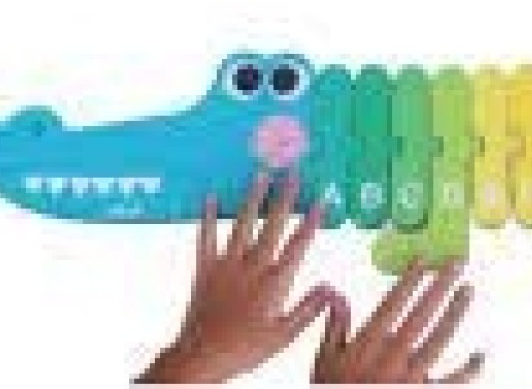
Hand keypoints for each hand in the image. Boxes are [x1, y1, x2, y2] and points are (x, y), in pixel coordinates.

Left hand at [139, 172, 334, 382]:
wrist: (200, 358)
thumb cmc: (244, 350)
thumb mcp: (283, 336)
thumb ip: (308, 310)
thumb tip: (331, 287)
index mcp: (274, 282)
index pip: (297, 245)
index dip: (310, 222)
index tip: (321, 200)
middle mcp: (253, 266)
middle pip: (272, 225)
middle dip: (285, 198)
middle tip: (293, 173)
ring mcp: (227, 264)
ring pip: (243, 224)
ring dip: (253, 198)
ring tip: (262, 175)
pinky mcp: (205, 268)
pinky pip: (206, 238)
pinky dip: (207, 217)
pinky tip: (209, 198)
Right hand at [312, 261, 483, 383]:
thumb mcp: (325, 361)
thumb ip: (334, 328)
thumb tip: (336, 294)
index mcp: (366, 345)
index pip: (391, 305)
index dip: (408, 281)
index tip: (424, 258)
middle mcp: (390, 358)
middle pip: (421, 316)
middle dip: (440, 287)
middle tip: (457, 263)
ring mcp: (408, 378)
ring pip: (438, 341)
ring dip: (455, 314)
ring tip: (468, 290)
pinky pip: (450, 382)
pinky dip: (468, 370)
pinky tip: (480, 355)